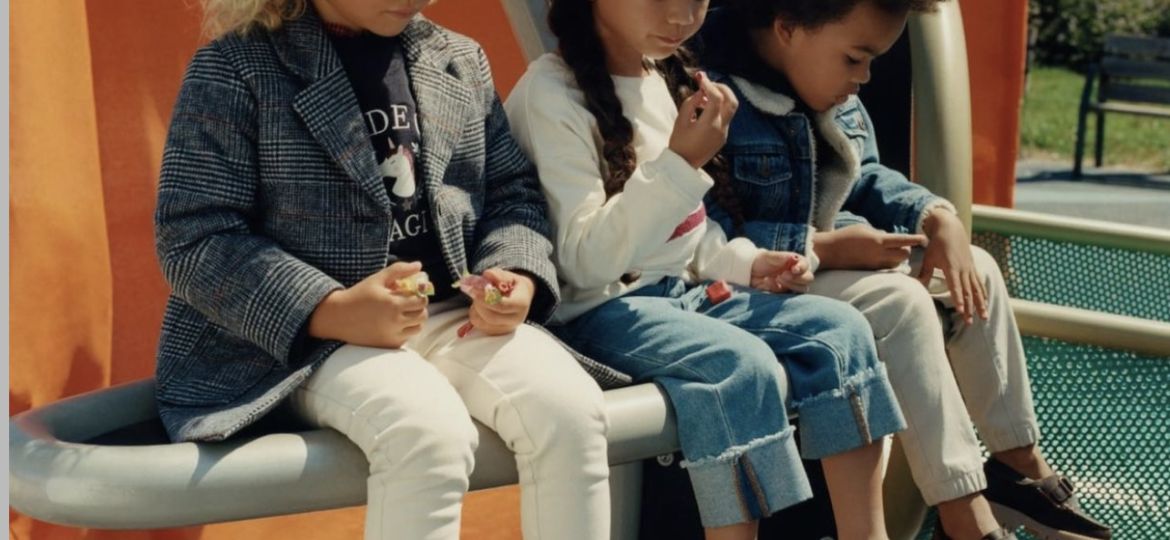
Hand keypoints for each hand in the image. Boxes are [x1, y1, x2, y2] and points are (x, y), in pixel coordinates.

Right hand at [308, 261, 428, 347]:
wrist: (338, 317)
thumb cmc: (358, 295)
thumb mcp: (377, 279)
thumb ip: (399, 270)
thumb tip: (419, 265)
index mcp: (393, 304)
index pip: (421, 301)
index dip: (420, 295)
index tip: (413, 293)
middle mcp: (395, 322)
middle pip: (422, 315)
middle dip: (419, 307)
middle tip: (409, 303)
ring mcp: (392, 335)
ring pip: (417, 328)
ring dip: (415, 320)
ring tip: (403, 313)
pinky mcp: (388, 345)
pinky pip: (406, 338)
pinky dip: (404, 331)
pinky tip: (393, 324)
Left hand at [466, 268, 534, 335]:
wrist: (521, 298)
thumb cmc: (514, 286)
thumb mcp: (510, 276)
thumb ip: (498, 275)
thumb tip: (487, 275)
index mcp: (521, 304)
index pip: (501, 306)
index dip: (485, 299)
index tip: (474, 290)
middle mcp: (515, 319)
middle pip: (490, 316)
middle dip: (478, 303)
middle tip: (473, 291)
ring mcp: (506, 328)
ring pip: (482, 322)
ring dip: (475, 308)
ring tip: (479, 298)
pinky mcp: (497, 332)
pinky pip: (479, 325)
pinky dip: (475, 314)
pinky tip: (480, 306)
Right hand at [668, 71, 738, 168]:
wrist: (683, 166)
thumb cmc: (678, 143)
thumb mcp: (680, 121)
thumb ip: (691, 102)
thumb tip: (701, 91)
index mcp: (709, 124)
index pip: (716, 97)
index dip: (708, 84)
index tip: (699, 77)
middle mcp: (721, 128)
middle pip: (731, 100)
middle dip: (721, 87)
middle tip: (706, 84)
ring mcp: (724, 133)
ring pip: (731, 107)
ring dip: (721, 97)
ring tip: (703, 97)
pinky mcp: (723, 136)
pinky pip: (725, 117)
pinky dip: (718, 108)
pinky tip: (704, 108)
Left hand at [751, 251, 813, 292]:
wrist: (750, 270)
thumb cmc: (763, 260)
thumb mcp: (771, 256)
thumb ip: (783, 257)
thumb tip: (795, 258)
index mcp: (796, 263)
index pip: (806, 266)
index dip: (802, 268)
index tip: (794, 269)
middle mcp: (796, 274)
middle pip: (808, 279)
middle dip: (797, 278)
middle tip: (783, 275)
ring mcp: (792, 284)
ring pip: (801, 289)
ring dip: (790, 285)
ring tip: (777, 279)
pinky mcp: (784, 293)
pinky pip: (786, 295)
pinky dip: (777, 289)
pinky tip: (768, 282)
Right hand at [814, 225, 925, 269]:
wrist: (829, 252)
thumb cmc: (845, 236)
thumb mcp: (864, 229)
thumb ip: (879, 233)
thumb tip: (888, 238)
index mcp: (878, 241)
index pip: (902, 240)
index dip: (915, 240)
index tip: (924, 239)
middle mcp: (878, 254)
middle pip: (904, 256)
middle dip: (906, 251)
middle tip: (901, 246)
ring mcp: (874, 265)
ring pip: (895, 264)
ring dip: (896, 259)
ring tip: (889, 253)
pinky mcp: (870, 271)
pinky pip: (885, 269)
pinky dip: (887, 263)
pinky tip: (880, 258)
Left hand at [918, 209, 987, 323]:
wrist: (950, 228)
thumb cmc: (936, 243)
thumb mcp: (928, 257)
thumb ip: (924, 273)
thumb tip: (916, 285)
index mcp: (951, 267)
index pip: (955, 286)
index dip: (958, 299)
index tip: (960, 311)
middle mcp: (963, 269)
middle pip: (968, 292)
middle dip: (970, 308)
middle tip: (970, 322)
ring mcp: (970, 268)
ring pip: (977, 289)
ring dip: (980, 304)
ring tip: (984, 317)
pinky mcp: (973, 267)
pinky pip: (979, 282)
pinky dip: (983, 293)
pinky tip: (986, 302)